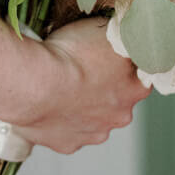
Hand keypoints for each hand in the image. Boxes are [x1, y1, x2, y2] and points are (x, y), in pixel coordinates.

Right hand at [12, 15, 151, 154]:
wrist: (35, 83)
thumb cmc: (71, 55)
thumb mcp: (107, 30)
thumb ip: (123, 37)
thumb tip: (129, 34)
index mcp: (135, 89)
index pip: (139, 74)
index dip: (122, 62)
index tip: (106, 53)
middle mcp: (118, 116)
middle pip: (115, 100)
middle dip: (101, 87)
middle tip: (78, 68)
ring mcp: (91, 134)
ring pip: (90, 118)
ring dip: (79, 105)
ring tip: (58, 85)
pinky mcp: (66, 144)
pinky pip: (65, 130)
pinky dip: (58, 119)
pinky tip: (46, 103)